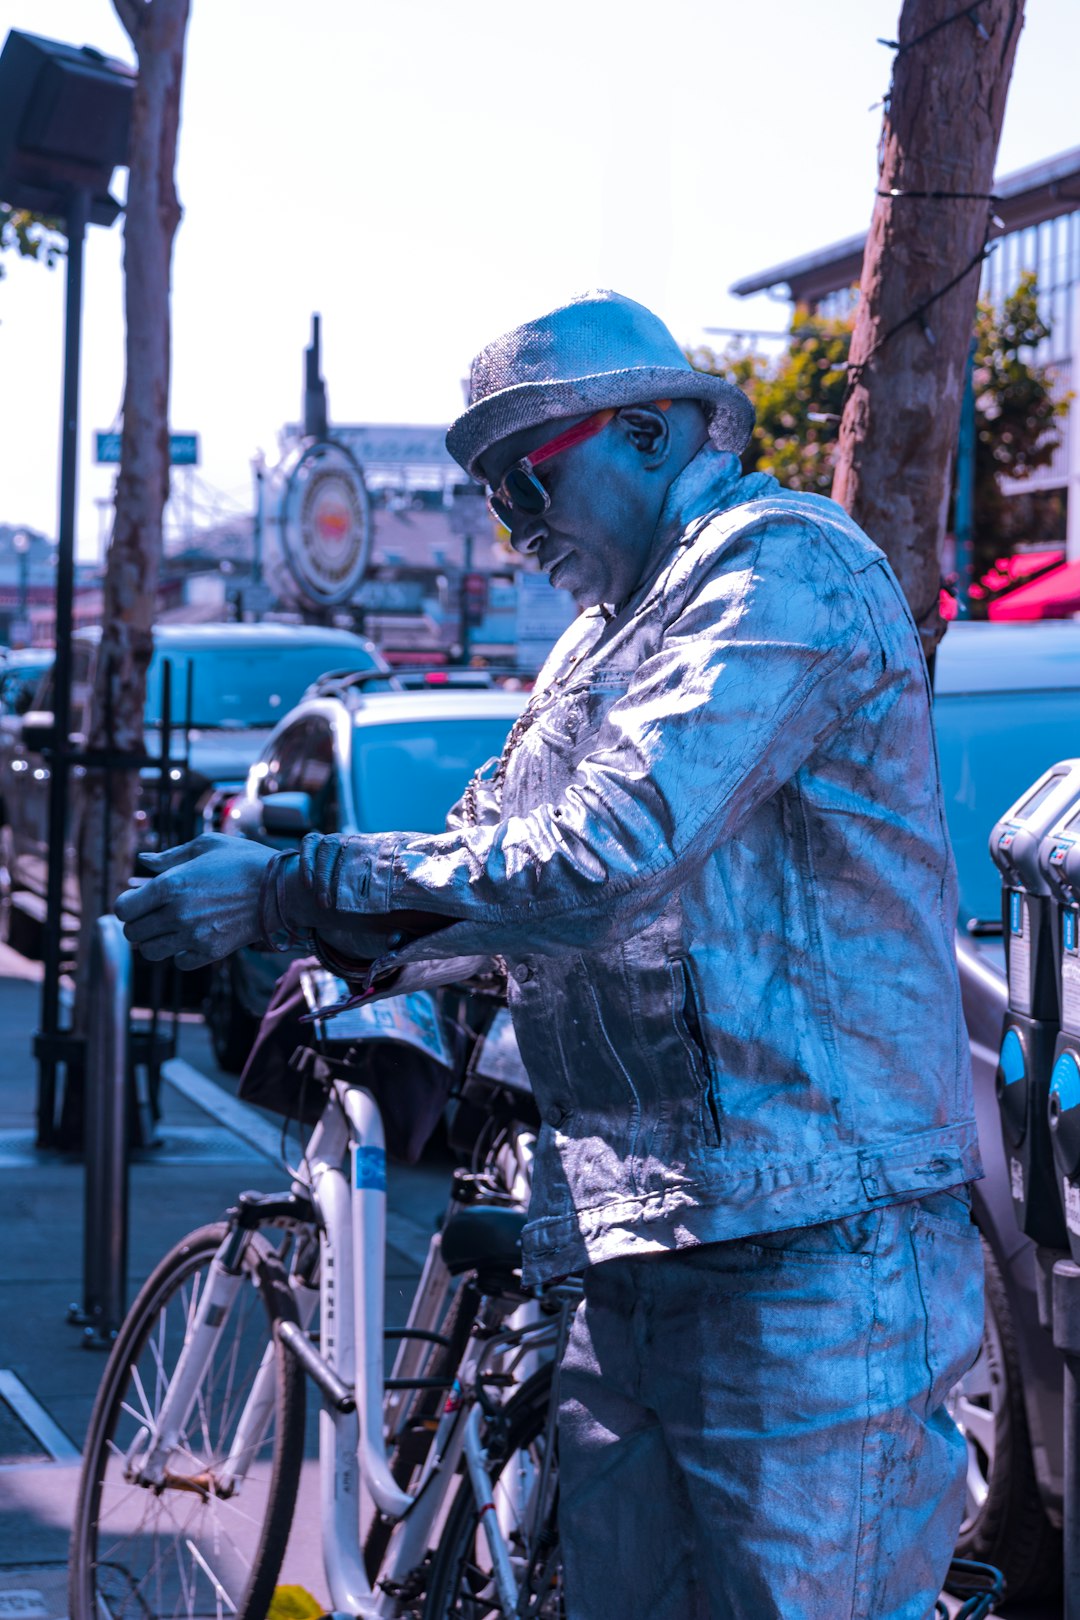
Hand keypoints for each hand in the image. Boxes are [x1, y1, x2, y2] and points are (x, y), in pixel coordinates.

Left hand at [115, 832, 277, 969]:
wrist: (282, 888)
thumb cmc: (244, 860)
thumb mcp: (206, 845)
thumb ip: (169, 855)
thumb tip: (143, 860)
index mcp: (170, 884)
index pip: (124, 909)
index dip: (127, 905)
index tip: (138, 900)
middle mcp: (177, 913)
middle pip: (133, 932)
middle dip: (139, 922)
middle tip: (154, 914)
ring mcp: (194, 936)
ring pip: (150, 952)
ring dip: (155, 941)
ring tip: (170, 928)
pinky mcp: (211, 952)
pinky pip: (179, 962)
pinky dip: (180, 953)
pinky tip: (191, 938)